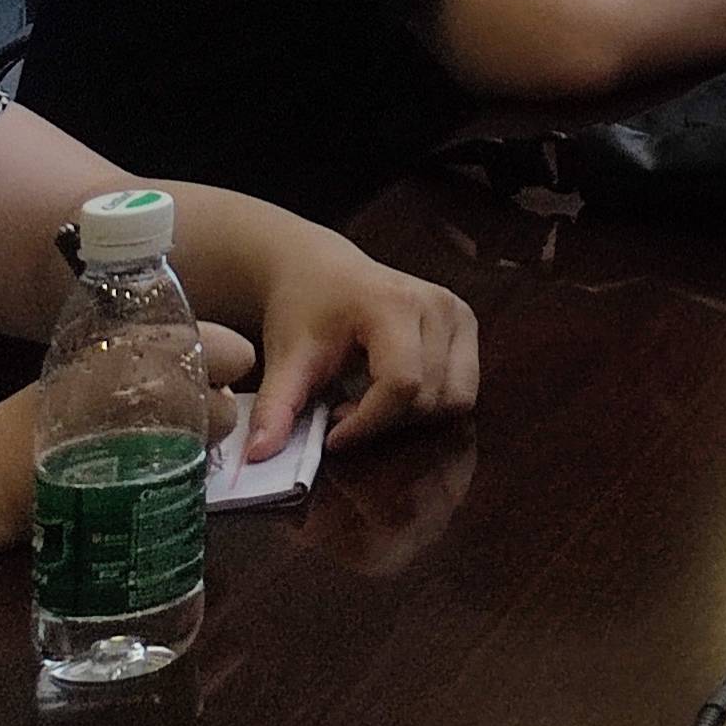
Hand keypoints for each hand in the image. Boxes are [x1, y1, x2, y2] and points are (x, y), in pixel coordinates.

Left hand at [237, 238, 482, 456]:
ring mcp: (458, 312)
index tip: (330, 435)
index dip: (368, 422)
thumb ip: (275, 408)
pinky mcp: (466, 323)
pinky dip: (431, 403)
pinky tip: (393, 391)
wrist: (320, 269)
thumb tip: (259, 456)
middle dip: (385, 421)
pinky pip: (464, 388)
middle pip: (430, 397)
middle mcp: (438, 305)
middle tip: (344, 413)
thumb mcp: (285, 359)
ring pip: (456, 398)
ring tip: (370, 402)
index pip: (401, 384)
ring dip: (412, 416)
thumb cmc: (304, 309)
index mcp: (394, 305)